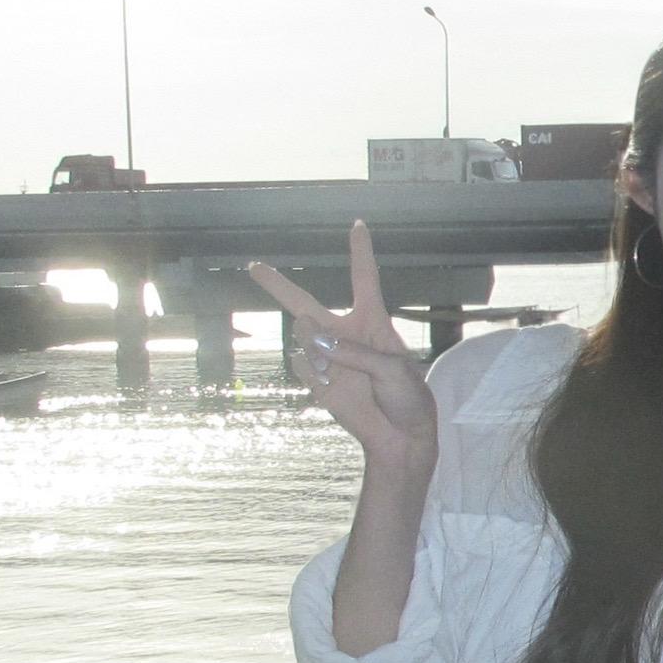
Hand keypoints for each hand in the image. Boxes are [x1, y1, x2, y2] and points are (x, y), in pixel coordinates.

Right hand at [247, 223, 438, 464]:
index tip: (358, 225)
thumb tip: (311, 337)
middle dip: (277, 286)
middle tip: (254, 266)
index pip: (364, 278)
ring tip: (338, 370)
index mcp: (372, 321)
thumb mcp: (393, 369)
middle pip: (305, 303)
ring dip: (316, 348)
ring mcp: (327, 357)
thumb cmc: (407, 397)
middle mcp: (345, 334)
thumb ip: (354, 352)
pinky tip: (332, 385)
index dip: (360, 251)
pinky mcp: (317, 381)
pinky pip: (303, 366)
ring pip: (303, 337)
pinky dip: (315, 374)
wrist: (400, 437)